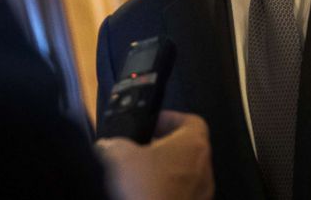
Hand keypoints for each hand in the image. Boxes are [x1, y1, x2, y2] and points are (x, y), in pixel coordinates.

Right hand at [96, 110, 213, 199]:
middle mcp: (204, 167)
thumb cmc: (146, 189)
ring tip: (139, 176)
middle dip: (163, 147)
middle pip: (187, 147)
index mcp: (194, 144)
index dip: (170, 119)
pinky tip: (145, 196)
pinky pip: (181, 194)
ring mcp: (202, 192)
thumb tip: (106, 145)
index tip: (151, 124)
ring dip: (165, 171)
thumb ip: (113, 144)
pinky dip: (166, 192)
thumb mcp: (120, 156)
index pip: (191, 120)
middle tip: (141, 149)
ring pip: (184, 173)